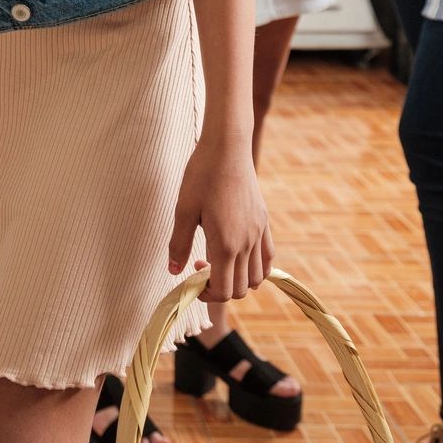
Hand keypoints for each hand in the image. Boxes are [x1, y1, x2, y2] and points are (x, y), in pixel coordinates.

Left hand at [169, 139, 272, 304]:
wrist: (227, 148)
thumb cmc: (201, 175)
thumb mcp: (183, 210)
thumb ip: (179, 244)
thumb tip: (174, 271)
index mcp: (226, 244)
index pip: (224, 290)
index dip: (207, 295)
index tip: (193, 280)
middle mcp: (247, 243)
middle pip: (242, 288)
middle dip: (220, 289)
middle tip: (200, 267)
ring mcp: (259, 232)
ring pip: (258, 277)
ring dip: (240, 280)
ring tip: (219, 261)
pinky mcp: (264, 221)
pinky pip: (268, 256)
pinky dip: (256, 266)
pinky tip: (238, 253)